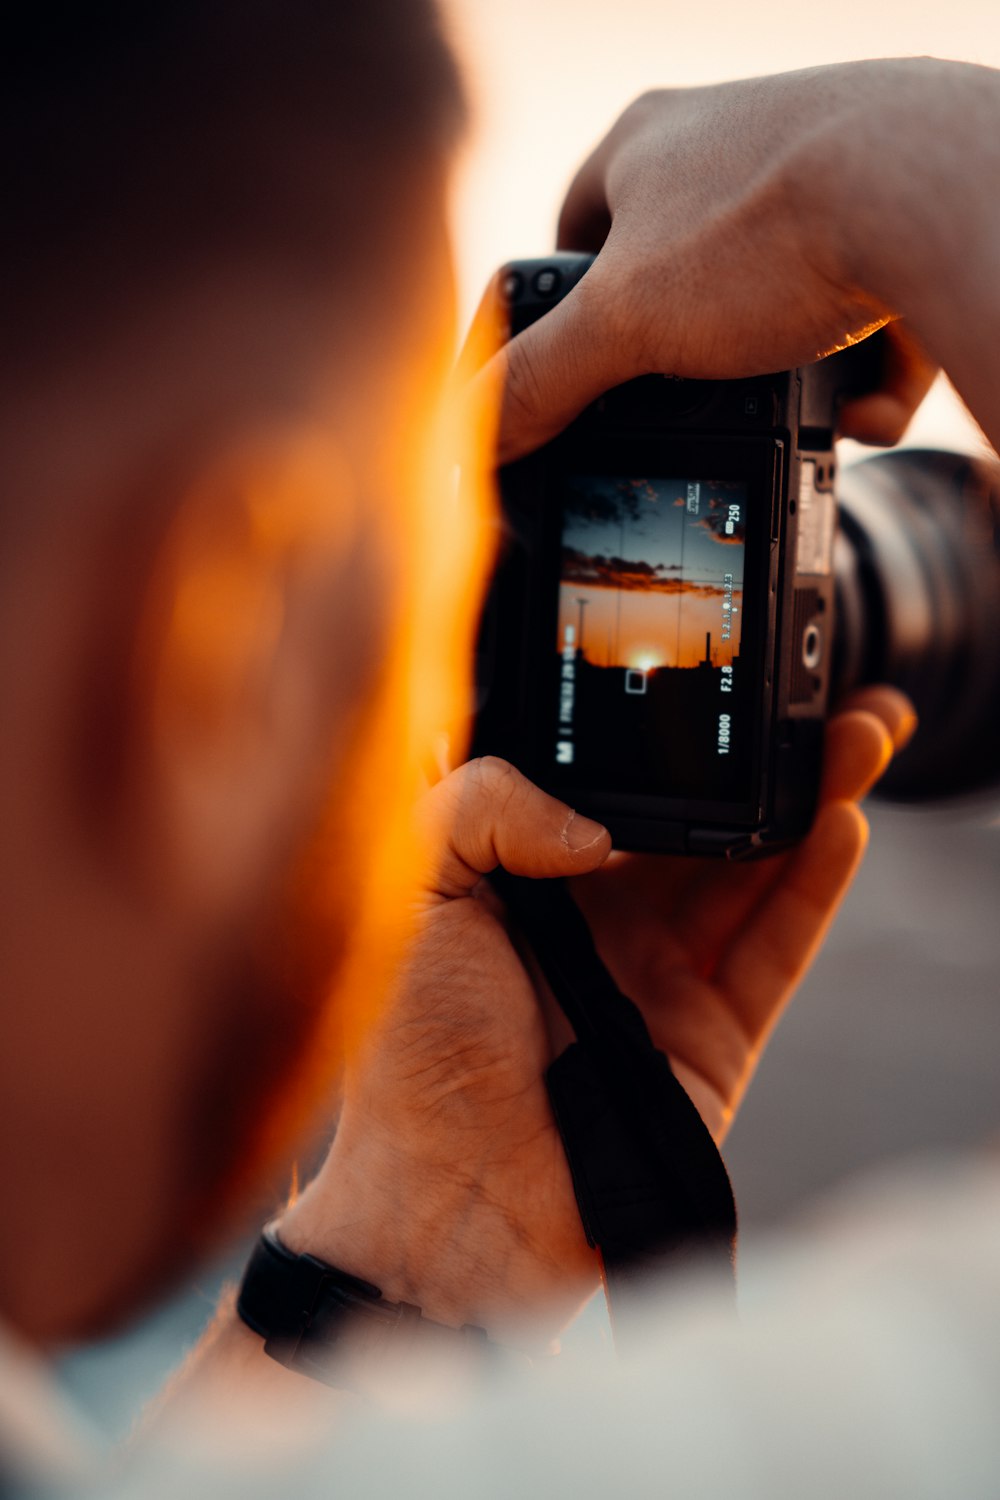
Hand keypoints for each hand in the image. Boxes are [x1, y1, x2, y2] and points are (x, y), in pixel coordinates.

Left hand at [280, 687, 914, 1342]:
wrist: (449, 1204)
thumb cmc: (408, 1056)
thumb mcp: (410, 890)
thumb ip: (483, 805)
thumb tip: (597, 826)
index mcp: (523, 881)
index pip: (611, 787)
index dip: (663, 733)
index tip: (706, 676)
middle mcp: (599, 922)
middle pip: (700, 819)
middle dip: (759, 755)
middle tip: (812, 691)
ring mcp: (661, 979)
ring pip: (754, 870)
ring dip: (810, 799)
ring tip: (856, 732)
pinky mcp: (712, 1039)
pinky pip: (776, 950)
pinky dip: (814, 888)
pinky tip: (839, 820)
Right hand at [481, 63, 943, 464]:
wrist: (935, 194)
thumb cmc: (769, 229)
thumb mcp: (622, 327)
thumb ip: (539, 382)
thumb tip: (473, 438)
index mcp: (646, 143)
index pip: (576, 223)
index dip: (566, 302)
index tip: (575, 363)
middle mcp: (730, 140)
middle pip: (678, 269)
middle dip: (684, 355)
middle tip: (683, 408)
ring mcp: (817, 170)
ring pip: (774, 297)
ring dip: (774, 373)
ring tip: (785, 418)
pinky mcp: (894, 208)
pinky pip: (859, 306)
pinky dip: (857, 371)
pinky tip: (863, 412)